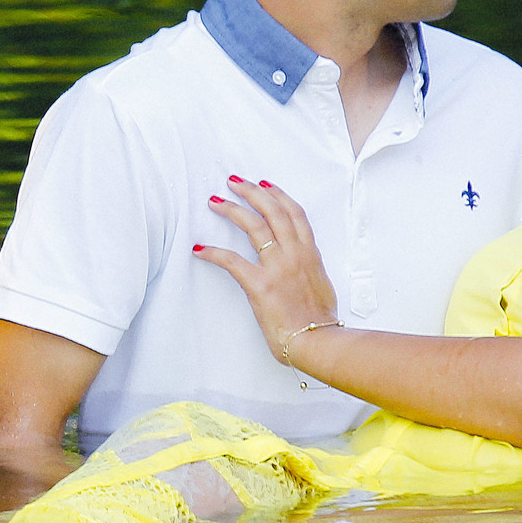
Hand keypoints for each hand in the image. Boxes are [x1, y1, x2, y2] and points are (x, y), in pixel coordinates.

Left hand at [194, 177, 340, 367]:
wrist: (318, 340)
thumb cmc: (320, 321)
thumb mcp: (321, 286)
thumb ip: (308, 270)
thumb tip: (300, 267)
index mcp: (309, 254)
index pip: (294, 213)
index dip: (278, 195)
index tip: (265, 184)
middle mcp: (294, 254)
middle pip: (272, 211)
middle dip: (251, 191)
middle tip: (234, 182)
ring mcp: (277, 268)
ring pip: (253, 226)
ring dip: (232, 210)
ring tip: (216, 201)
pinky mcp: (259, 285)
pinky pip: (232, 261)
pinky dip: (213, 252)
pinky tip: (200, 248)